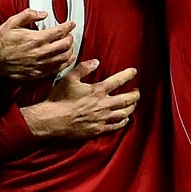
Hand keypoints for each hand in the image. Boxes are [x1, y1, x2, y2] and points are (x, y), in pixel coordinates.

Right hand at [0, 7, 77, 81]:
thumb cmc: (2, 42)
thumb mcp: (12, 22)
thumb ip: (28, 15)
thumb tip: (42, 13)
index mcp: (36, 39)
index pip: (59, 32)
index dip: (68, 26)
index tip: (71, 24)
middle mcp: (40, 52)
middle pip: (65, 45)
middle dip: (70, 37)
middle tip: (69, 34)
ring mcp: (40, 64)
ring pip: (64, 57)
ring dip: (70, 50)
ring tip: (69, 46)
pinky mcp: (38, 73)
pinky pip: (57, 69)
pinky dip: (65, 63)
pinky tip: (66, 59)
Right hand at [22, 61, 139, 140]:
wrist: (53, 120)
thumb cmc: (59, 99)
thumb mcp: (69, 78)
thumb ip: (84, 68)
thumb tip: (96, 62)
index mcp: (97, 90)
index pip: (118, 81)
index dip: (128, 75)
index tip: (134, 72)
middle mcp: (103, 104)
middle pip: (126, 99)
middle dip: (135, 95)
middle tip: (137, 92)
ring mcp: (102, 118)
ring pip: (124, 113)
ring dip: (131, 108)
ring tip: (133, 104)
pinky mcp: (98, 129)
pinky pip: (116, 126)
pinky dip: (123, 122)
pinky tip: (125, 119)